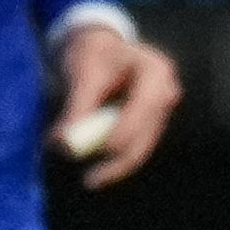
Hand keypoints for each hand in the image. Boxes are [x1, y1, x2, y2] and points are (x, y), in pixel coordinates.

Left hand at [50, 19, 182, 187]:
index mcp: (155, 71)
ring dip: (113, 165)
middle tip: (89, 181)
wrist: (97, 48)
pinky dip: (112, 161)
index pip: (144, 107)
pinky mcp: (149, 126)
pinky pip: (133, 149)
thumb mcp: (82, 75)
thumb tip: (64, 144)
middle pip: (146, 135)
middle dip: (118, 161)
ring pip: (140, 149)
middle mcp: (166, 93)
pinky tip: (96, 172)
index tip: (101, 151)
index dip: (125, 130)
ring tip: (88, 178)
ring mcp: (160, 112)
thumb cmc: (91, 54)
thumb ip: (77, 108)